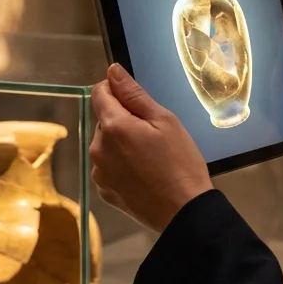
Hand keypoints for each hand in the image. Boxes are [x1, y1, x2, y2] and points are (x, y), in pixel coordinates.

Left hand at [89, 65, 212, 232]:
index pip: (99, 93)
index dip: (116, 90)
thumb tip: (112, 72)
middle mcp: (98, 149)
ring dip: (121, 144)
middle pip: (104, 121)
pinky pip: (108, 168)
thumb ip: (134, 94)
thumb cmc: (180, 163)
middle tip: (153, 135)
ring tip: (150, 158)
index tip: (135, 100)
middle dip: (123, 121)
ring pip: (106, 145)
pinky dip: (121, 166)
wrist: (184, 211)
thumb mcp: (164, 121)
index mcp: (113, 127)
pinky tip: (144, 174)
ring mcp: (99, 172)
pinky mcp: (104, 191)